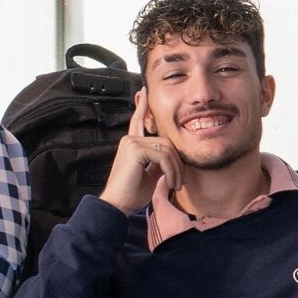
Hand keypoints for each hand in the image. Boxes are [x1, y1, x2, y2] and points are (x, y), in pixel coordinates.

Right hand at [99, 91, 177, 218]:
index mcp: (132, 144)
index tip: (144, 92)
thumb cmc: (131, 193)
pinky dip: (171, 171)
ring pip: (167, 150)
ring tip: (176, 185)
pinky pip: (163, 156)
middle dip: (177, 162)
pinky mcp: (135, 150)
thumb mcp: (150, 174)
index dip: (142, 107)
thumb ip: (159, 162)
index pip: (139, 121)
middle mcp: (130, 140)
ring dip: (176, 169)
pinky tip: (171, 183)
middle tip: (180, 181)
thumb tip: (172, 159)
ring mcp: (132, 143)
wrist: (117, 205)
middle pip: (166, 142)